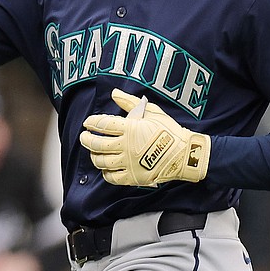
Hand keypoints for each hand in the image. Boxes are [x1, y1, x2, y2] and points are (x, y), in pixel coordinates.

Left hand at [78, 88, 209, 186]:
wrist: (185, 154)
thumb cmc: (169, 131)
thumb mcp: (152, 112)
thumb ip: (131, 102)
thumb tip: (114, 93)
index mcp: (130, 128)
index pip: (102, 124)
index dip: (92, 123)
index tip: (88, 122)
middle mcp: (126, 146)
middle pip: (97, 144)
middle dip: (86, 139)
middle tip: (84, 136)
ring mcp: (129, 163)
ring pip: (101, 161)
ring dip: (93, 155)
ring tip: (93, 151)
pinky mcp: (133, 176)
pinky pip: (112, 177)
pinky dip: (105, 173)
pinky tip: (105, 168)